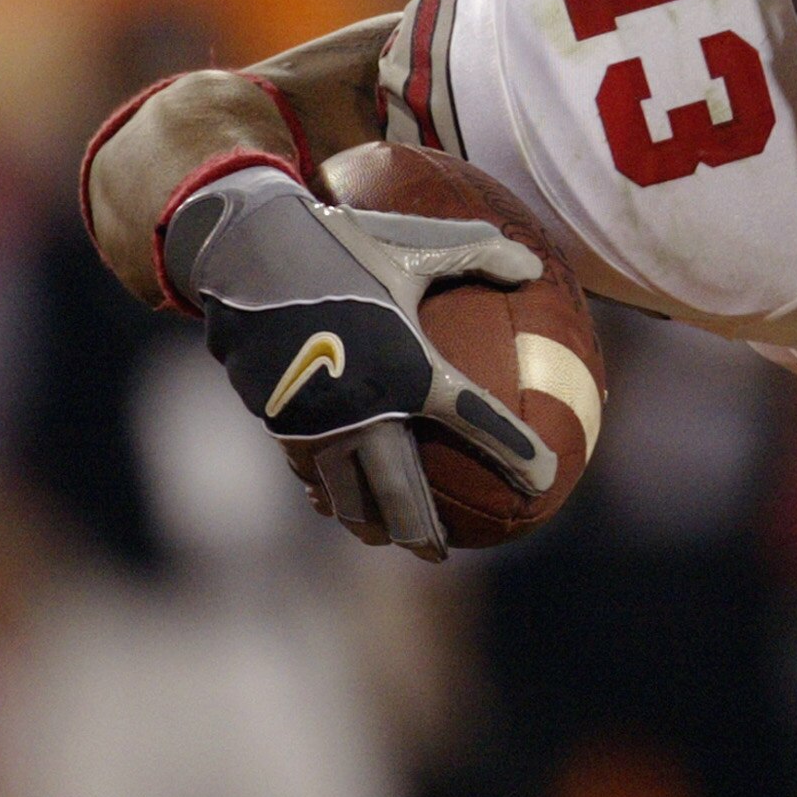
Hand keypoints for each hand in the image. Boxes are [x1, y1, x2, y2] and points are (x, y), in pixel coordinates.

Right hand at [166, 164, 556, 559]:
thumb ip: (482, 253)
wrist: (250, 259)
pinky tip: (334, 499)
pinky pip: (311, 472)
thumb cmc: (345, 246)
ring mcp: (318, 425)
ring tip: (389, 539)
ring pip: (347, 495)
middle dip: (423, 530)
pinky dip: (329, 493)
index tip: (546, 480)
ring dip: (370, 522)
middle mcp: (367, 411)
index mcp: (412, 370)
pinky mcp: (282, 424)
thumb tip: (535, 266)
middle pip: (400, 492)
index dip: (517, 454)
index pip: (478, 422)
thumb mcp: (419, 243)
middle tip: (442, 554)